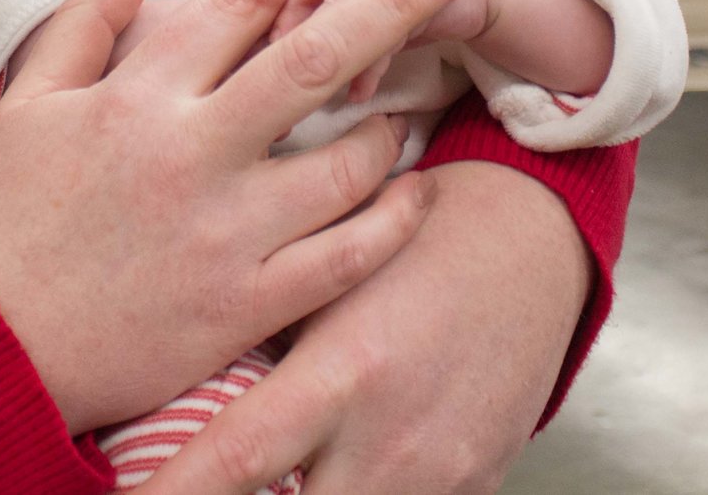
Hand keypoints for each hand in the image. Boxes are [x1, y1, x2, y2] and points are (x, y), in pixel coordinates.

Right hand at [0, 0, 487, 433]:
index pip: (241, 9)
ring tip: (404, 111)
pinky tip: (413, 195)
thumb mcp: (29, 102)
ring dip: (393, 125)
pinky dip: (395, 220)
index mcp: (138, 98)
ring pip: (350, 161)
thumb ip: (90, 17)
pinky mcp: (246, 305)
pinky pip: (348, 256)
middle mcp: (193, 155)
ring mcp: (228, 234)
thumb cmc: (3, 221)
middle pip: (318, 57)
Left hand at [138, 160, 588, 494]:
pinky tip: (335, 479)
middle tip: (189, 494)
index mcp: (342, 372)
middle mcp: (390, 437)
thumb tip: (174, 372)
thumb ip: (262, 333)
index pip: (236, 461)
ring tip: (270, 489)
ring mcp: (439, 475)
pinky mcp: (474, 487)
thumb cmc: (415, 238)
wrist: (533, 240)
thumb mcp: (331, 276)